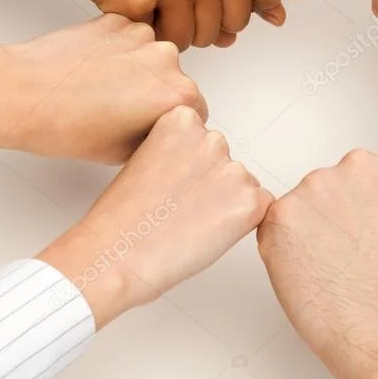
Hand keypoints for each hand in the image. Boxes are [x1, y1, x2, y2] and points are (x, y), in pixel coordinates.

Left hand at [0, 14, 206, 163]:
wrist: (21, 93)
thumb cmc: (63, 126)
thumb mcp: (122, 152)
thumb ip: (155, 137)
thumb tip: (161, 130)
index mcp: (178, 96)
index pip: (196, 111)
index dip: (171, 122)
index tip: (151, 125)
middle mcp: (167, 60)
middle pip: (176, 80)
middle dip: (156, 94)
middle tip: (122, 111)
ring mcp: (141, 36)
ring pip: (152, 57)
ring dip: (138, 70)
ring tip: (102, 89)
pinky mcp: (116, 19)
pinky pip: (129, 38)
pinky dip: (117, 51)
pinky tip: (93, 69)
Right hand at [39, 106, 273, 328]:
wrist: (116, 256)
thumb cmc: (120, 219)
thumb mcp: (146, 161)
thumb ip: (177, 153)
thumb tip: (197, 168)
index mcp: (182, 121)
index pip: (204, 140)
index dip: (191, 170)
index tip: (173, 186)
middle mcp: (212, 139)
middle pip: (226, 162)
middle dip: (212, 186)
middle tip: (181, 210)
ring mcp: (233, 171)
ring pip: (244, 187)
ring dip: (227, 205)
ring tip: (190, 224)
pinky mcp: (250, 203)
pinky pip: (261, 209)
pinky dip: (242, 224)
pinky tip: (210, 234)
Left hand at [257, 146, 377, 378]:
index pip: (375, 171)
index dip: (372, 207)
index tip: (374, 230)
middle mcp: (358, 164)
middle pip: (337, 183)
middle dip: (340, 216)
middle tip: (354, 257)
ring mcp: (317, 188)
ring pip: (305, 206)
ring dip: (312, 233)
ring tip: (337, 272)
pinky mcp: (282, 216)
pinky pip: (276, 229)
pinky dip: (286, 252)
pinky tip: (313, 276)